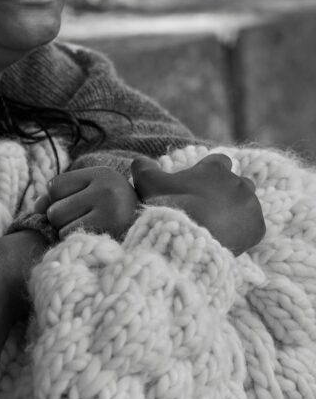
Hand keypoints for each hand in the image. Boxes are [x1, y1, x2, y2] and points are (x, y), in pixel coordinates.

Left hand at [43, 166, 140, 239]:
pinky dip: (75, 240)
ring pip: (59, 225)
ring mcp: (110, 211)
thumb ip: (59, 195)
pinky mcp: (109, 232)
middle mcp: (108, 189)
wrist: (151, 232)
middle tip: (84, 220)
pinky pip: (69, 237)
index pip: (54, 186)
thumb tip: (36, 206)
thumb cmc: (112, 212)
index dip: (57, 199)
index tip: (77, 204)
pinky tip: (92, 237)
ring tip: (90, 228)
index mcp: (103, 174)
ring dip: (67, 230)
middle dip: (61, 218)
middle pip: (54, 208)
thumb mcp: (90, 194)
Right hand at [133, 154, 264, 254]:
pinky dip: (242, 232)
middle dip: (227, 192)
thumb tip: (140, 160)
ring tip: (218, 224)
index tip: (199, 183)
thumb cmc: (168, 205)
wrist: (188, 238)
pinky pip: (253, 227)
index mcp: (216, 169)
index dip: (210, 172)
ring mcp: (251, 205)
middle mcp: (238, 182)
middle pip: (238, 182)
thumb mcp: (147, 182)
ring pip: (247, 204)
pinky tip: (226, 238)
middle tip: (209, 206)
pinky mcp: (258, 227)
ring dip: (236, 211)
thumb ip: (144, 167)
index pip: (220, 161)